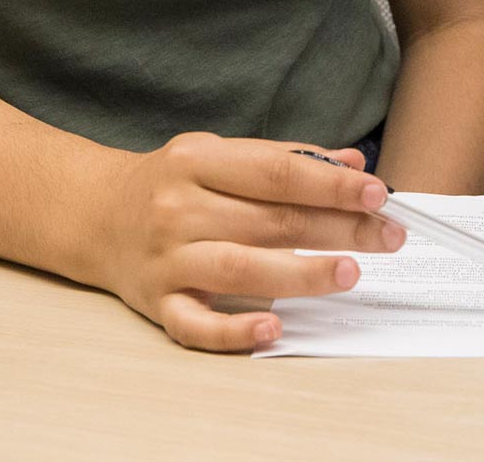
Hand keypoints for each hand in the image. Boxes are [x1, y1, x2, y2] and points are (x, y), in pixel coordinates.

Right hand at [93, 133, 406, 351]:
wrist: (95, 216)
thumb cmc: (169, 183)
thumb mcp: (217, 153)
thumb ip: (282, 158)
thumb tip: (350, 161)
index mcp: (197, 162)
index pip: (277, 172)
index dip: (331, 184)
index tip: (376, 193)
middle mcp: (179, 208)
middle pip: (270, 221)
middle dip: (338, 228)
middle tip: (388, 235)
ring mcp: (167, 259)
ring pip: (241, 269)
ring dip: (301, 274)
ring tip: (349, 273)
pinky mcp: (157, 304)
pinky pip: (197, 324)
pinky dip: (235, 330)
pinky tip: (274, 326)